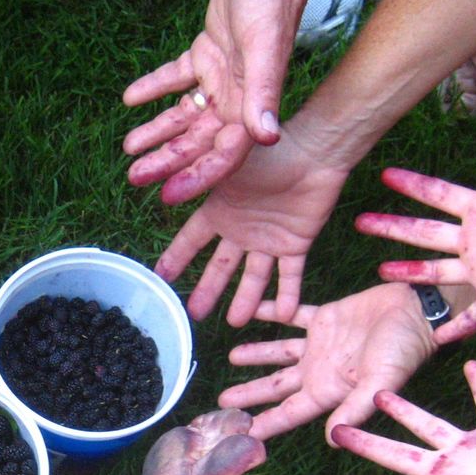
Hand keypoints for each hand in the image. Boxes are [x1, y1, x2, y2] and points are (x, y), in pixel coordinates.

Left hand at [124, 0, 340, 198]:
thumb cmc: (271, 5)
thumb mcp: (263, 52)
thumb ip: (261, 97)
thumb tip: (267, 138)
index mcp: (249, 107)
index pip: (221, 155)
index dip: (195, 178)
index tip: (166, 196)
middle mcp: (235, 99)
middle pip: (196, 142)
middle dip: (166, 161)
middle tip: (133, 176)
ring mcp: (220, 78)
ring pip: (183, 115)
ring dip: (156, 131)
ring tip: (129, 147)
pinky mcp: (206, 54)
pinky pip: (177, 79)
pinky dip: (155, 88)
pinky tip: (130, 99)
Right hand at [157, 129, 347, 323]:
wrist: (314, 151)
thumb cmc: (268, 152)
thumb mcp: (226, 165)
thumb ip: (198, 180)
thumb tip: (163, 191)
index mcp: (221, 211)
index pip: (192, 241)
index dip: (177, 258)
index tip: (161, 279)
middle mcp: (242, 230)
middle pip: (221, 267)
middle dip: (208, 290)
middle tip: (195, 315)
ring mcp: (269, 239)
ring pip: (254, 277)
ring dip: (246, 300)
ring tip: (236, 323)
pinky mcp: (296, 244)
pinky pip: (290, 275)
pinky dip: (288, 295)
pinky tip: (281, 315)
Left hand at [219, 283, 436, 442]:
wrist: (416, 310)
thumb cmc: (403, 350)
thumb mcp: (379, 383)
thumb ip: (354, 408)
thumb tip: (332, 439)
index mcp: (328, 391)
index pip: (288, 412)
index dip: (265, 423)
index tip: (238, 433)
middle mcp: (319, 371)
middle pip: (276, 387)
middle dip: (250, 394)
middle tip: (220, 403)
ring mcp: (320, 345)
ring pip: (279, 353)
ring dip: (256, 355)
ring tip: (232, 357)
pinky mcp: (323, 319)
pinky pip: (291, 315)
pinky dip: (271, 311)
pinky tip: (252, 310)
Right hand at [358, 107, 475, 343]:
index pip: (439, 195)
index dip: (412, 185)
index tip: (385, 175)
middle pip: (423, 233)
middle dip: (392, 227)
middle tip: (361, 221)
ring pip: (435, 273)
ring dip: (408, 272)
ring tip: (380, 270)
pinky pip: (469, 319)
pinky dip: (452, 329)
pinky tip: (433, 336)